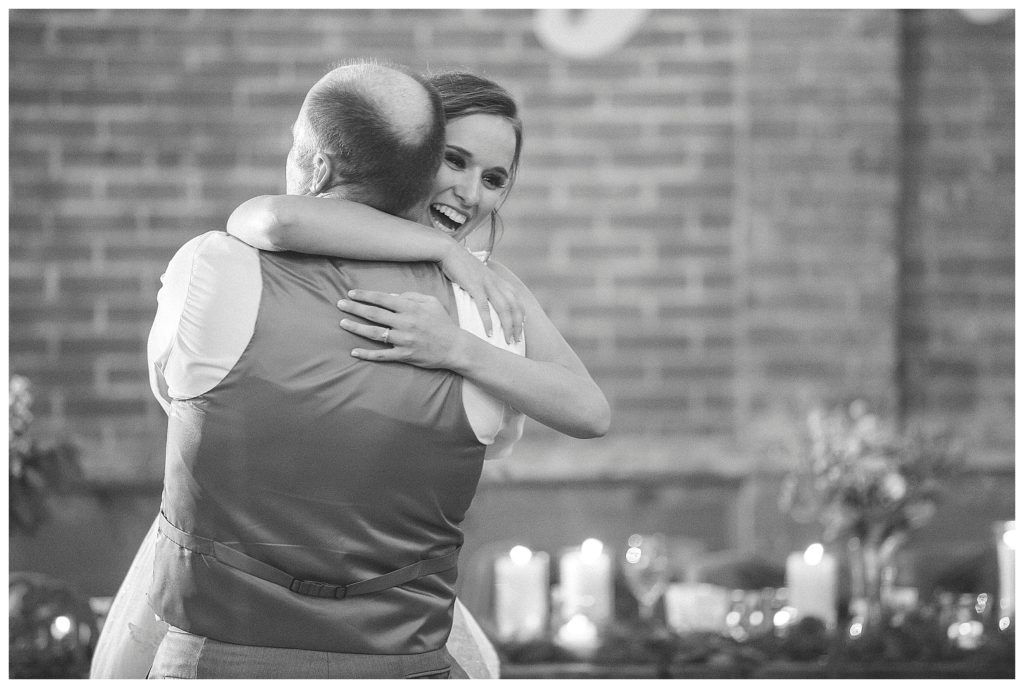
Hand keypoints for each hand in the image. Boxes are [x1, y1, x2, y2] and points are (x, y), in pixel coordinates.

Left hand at [337, 289, 465, 369]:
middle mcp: (405, 323)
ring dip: (356, 328)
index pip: (382, 299)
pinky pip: (382, 355)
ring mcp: (404, 341)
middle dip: (355, 308)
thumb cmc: (443, 323)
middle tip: (340, 304)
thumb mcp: (431, 302)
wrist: (455, 347)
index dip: (365, 296)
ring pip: (374, 333)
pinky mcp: (404, 355)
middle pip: (374, 314)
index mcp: (410, 308)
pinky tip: (354, 351)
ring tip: (342, 323)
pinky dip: (367, 354)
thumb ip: (411, 296)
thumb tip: (391, 297)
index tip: (351, 293)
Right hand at [439, 244, 523, 343]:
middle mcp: (497, 282)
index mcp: (500, 280)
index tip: (520, 329)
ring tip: (507, 341)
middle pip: (514, 307)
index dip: (521, 316)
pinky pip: (484, 307)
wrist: (449, 251)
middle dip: (517, 325)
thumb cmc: (461, 266)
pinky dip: (488, 321)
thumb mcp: (479, 275)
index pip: (517, 301)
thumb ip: (486, 286)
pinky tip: (489, 333)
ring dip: (507, 326)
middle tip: (516, 340)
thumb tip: (486, 300)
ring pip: (504, 308)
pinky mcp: (475, 286)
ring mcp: (487, 284)